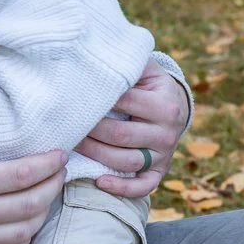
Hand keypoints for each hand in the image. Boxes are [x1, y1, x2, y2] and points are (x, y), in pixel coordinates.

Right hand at [0, 97, 65, 243]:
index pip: (20, 174)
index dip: (48, 164)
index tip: (60, 154)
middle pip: (31, 204)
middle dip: (54, 186)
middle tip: (60, 172)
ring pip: (25, 230)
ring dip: (43, 212)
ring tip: (47, 194)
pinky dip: (25, 238)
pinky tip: (27, 223)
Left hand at [80, 61, 191, 196]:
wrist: (175, 106)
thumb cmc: (149, 85)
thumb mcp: (144, 69)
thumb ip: (126, 63)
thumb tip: (94, 54)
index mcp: (165, 104)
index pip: (125, 103)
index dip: (97, 101)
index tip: (75, 98)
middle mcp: (167, 132)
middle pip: (121, 136)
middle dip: (91, 130)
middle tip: (68, 124)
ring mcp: (164, 155)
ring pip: (127, 162)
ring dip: (96, 155)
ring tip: (75, 145)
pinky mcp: (160, 172)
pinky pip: (142, 186)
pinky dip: (121, 189)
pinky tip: (99, 181)